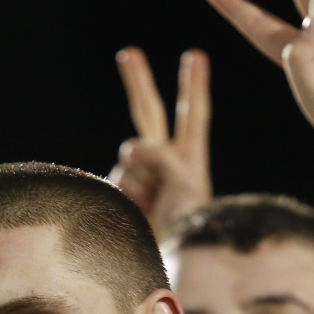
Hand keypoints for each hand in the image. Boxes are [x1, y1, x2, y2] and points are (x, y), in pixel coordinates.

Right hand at [108, 47, 211, 240]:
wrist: (167, 260)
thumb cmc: (187, 225)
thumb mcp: (186, 181)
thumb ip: (161, 154)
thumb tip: (128, 145)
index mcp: (189, 159)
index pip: (193, 115)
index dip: (193, 85)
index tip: (195, 56)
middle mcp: (161, 161)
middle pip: (148, 113)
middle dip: (137, 82)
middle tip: (128, 53)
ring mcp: (136, 175)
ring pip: (132, 154)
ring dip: (145, 180)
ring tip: (155, 208)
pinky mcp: (118, 190)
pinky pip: (121, 176)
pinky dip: (131, 192)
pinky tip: (140, 211)